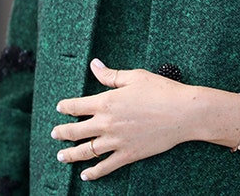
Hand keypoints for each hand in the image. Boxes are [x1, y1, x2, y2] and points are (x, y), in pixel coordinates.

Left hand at [51, 58, 193, 180]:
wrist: (184, 112)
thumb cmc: (163, 91)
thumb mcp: (136, 77)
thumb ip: (111, 74)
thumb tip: (94, 64)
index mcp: (106, 102)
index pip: (76, 106)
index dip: (65, 107)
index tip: (60, 108)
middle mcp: (106, 123)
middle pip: (75, 131)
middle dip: (62, 132)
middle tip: (55, 133)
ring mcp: (116, 141)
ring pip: (85, 151)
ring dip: (70, 154)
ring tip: (61, 156)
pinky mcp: (128, 154)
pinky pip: (105, 166)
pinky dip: (93, 172)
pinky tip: (85, 174)